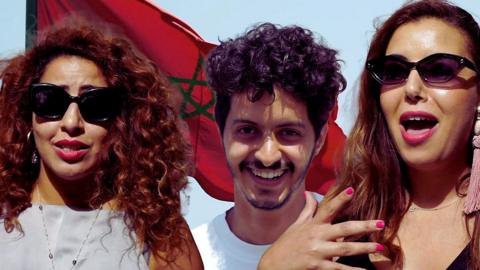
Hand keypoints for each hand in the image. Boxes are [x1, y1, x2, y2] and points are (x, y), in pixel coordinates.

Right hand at [257, 188, 383, 269]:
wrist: (271, 266)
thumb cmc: (285, 245)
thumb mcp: (295, 226)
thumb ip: (307, 210)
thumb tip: (309, 193)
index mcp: (312, 225)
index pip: (328, 208)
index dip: (340, 199)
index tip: (351, 189)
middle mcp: (316, 235)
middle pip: (344, 228)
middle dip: (364, 225)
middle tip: (381, 223)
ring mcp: (316, 251)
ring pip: (345, 248)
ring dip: (364, 247)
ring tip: (380, 246)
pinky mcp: (316, 266)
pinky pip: (338, 268)